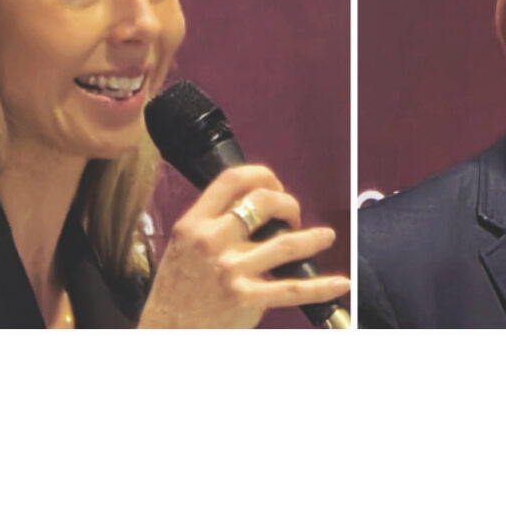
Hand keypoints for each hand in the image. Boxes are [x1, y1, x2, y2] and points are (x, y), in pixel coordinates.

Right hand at [137, 165, 350, 328]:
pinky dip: (322, 287)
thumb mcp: (182, 245)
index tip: (273, 185)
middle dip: (287, 203)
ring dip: (312, 237)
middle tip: (292, 216)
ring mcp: (231, 270)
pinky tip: (340, 282)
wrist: (165, 330)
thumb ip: (210, 225)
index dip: (261, 175)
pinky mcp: (247, 298)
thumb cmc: (176, 290)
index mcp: (194, 223)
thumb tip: (249, 209)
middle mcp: (212, 241)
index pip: (232, 180)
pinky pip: (292, 289)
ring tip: (326, 237)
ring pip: (285, 243)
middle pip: (262, 202)